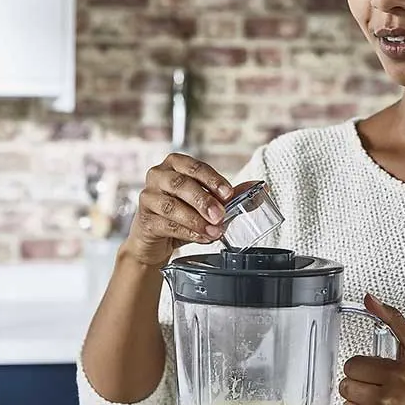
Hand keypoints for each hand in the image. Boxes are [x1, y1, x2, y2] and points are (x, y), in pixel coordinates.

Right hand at [124, 153, 251, 266]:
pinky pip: (167, 225)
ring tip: (214, 230)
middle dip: (204, 200)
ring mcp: (148, 198)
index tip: (229, 194)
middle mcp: (157, 176)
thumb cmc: (181, 214)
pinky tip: (202, 237)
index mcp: (174, 165)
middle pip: (181, 184)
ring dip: (196, 220)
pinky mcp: (145, 220)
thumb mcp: (206, 202)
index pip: (194, 166)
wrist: (156, 240)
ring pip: (171, 206)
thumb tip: (260, 188)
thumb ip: (229, 194)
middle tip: (221, 214)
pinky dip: (187, 232)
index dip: (213, 179)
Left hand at [339, 294, 404, 404]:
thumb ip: (394, 321)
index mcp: (401, 375)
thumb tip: (371, 300)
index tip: (371, 369)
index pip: (352, 366)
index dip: (361, 366)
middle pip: (346, 387)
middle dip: (358, 384)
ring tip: (377, 401)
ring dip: (359, 404)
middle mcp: (393, 400)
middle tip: (373, 385)